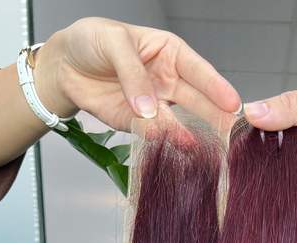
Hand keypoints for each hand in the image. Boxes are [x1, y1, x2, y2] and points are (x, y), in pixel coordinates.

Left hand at [34, 17, 240, 131]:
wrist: (63, 65)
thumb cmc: (91, 41)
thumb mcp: (114, 43)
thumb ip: (133, 73)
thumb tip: (148, 107)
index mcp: (170, 53)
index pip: (198, 70)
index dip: (216, 86)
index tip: (232, 103)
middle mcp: (168, 80)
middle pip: (197, 100)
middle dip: (214, 116)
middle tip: (231, 132)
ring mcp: (155, 105)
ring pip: (178, 121)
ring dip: (188, 134)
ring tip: (200, 147)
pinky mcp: (138, 124)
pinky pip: (153, 134)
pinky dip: (162, 142)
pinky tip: (174, 148)